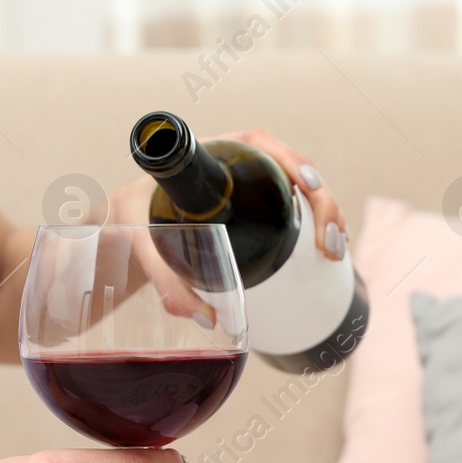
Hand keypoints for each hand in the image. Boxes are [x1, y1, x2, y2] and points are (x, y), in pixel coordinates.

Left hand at [106, 129, 347, 260]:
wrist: (127, 222)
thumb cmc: (133, 220)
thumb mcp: (142, 244)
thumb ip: (165, 281)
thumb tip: (205, 318)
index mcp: (214, 153)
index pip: (261, 143)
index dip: (292, 161)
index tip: (308, 188)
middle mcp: (238, 163)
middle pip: (294, 169)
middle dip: (323, 201)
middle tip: (329, 244)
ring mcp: (253, 183)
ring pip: (304, 189)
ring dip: (329, 215)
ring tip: (334, 253)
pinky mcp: (260, 205)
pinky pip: (298, 206)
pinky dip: (319, 224)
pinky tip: (330, 249)